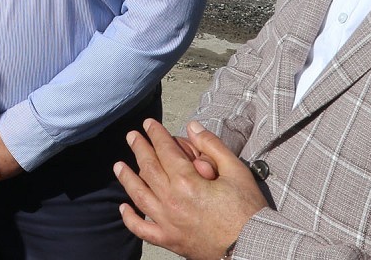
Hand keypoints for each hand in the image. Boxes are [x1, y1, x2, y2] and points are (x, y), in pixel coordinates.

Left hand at [113, 119, 267, 259]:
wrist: (252, 247)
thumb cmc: (247, 210)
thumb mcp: (236, 170)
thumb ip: (212, 145)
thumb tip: (191, 126)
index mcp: (187, 182)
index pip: (164, 151)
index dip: (156, 134)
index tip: (149, 123)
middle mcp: (172, 201)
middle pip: (148, 169)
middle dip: (139, 149)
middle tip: (131, 136)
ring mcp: (168, 223)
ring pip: (139, 196)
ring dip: (127, 178)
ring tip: (118, 165)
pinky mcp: (170, 241)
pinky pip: (143, 230)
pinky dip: (130, 219)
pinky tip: (123, 207)